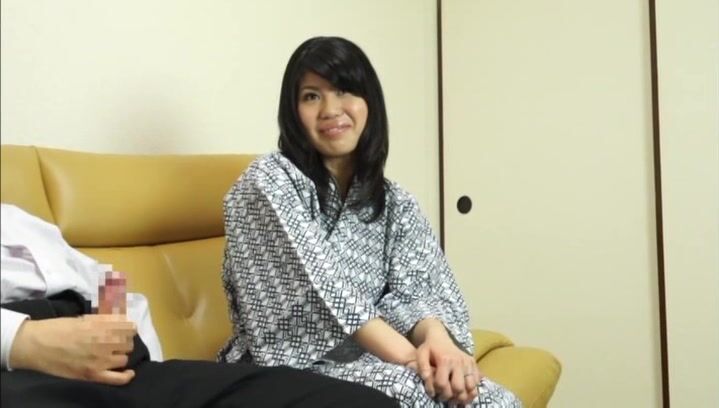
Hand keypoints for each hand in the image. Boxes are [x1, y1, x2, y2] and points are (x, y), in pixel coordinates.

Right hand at [9, 270, 135, 385]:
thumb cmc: (56, 328)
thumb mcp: (83, 319)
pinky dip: (126, 376)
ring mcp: (99, 360)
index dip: (129, 328)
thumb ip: (102, 320)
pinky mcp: (92, 374)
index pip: (129, 328)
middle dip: (124, 341)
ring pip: (124, 359)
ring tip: (112, 354)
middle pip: (128, 343)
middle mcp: (104, 342)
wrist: (35, 345)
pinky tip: (128, 372)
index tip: (125, 329)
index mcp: (102, 326)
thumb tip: (118, 319)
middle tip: (116, 342)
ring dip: (120, 355)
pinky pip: (117, 379)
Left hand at [413, 320, 482, 403]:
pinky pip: (477, 381)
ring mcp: (467, 362)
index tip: (434, 394)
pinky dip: (472, 389)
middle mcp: (458, 362)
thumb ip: (422, 366)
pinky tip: (464, 391)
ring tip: (456, 398)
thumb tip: (425, 378)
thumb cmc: (429, 348)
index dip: (437, 392)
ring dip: (464, 395)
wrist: (440, 336)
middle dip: (452, 397)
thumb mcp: (421, 354)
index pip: (442, 384)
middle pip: (458, 388)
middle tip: (447, 398)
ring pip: (471, 387)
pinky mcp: (473, 362)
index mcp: (445, 360)